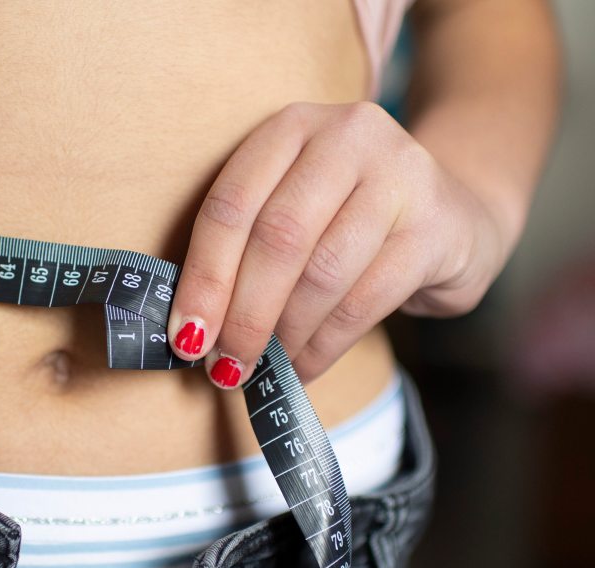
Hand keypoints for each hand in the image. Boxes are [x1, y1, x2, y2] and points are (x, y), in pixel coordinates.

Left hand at [167, 101, 504, 387]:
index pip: (231, 205)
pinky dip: (325, 345)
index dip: (204, 277)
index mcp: (291, 128)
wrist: (453, 215)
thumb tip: (192, 331)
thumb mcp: (293, 210)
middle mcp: (347, 135)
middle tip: (225, 366)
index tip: (184, 337)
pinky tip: (305, 368)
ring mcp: (400, 175)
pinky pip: (365, 300)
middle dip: (243, 314)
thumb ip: (245, 250)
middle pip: (277, 237)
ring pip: (322, 273)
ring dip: (284, 335)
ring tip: (264, 369)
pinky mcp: (436, 226)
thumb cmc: (346, 221)